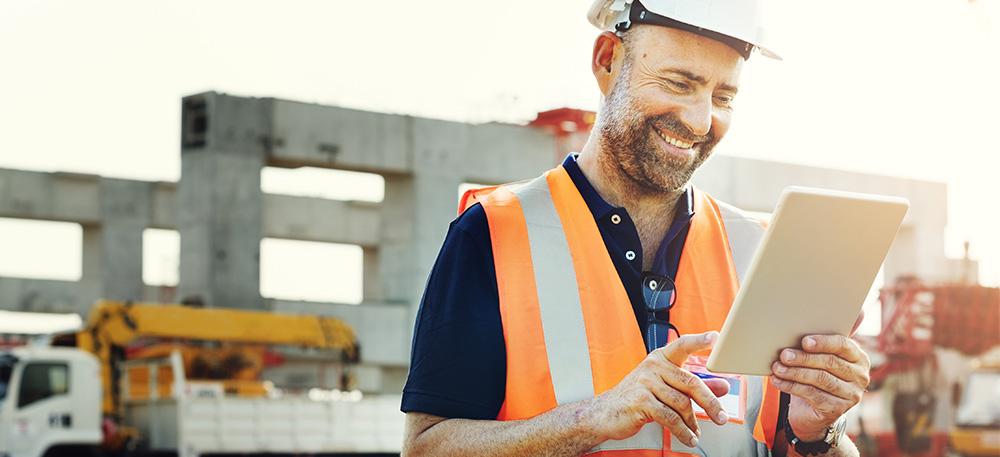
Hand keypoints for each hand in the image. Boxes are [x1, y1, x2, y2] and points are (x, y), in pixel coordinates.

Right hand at [585, 332, 730, 447]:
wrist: (605, 412)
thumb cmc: (637, 397)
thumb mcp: (666, 388)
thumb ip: (694, 386)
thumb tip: (723, 386)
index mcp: (660, 358)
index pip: (682, 345)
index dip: (699, 341)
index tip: (715, 337)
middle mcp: (653, 366)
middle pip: (690, 382)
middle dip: (710, 403)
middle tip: (722, 417)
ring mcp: (645, 382)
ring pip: (681, 403)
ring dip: (692, 422)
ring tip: (696, 432)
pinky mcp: (641, 401)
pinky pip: (670, 417)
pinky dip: (682, 431)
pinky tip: (688, 437)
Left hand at [770, 314, 870, 440]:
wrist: (813, 408)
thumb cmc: (816, 373)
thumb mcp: (821, 355)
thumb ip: (825, 338)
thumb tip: (849, 310)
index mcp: (858, 357)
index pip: (844, 345)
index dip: (823, 342)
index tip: (804, 341)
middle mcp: (860, 376)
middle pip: (830, 363)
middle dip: (803, 358)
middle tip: (783, 354)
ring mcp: (852, 394)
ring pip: (820, 379)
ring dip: (795, 372)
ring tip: (777, 367)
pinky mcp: (838, 410)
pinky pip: (812, 395)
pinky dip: (792, 386)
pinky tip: (777, 381)